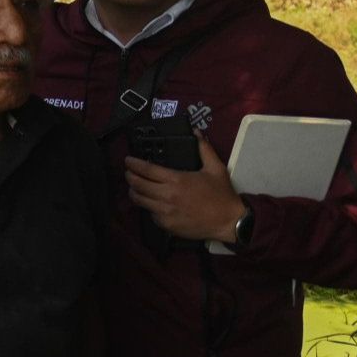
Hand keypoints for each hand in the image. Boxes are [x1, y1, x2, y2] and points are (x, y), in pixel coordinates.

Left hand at [125, 135, 245, 241]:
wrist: (228, 221)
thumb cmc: (221, 194)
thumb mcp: (215, 168)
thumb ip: (204, 149)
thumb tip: (196, 132)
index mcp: (176, 180)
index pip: (147, 170)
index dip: (134, 164)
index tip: (128, 160)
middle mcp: (167, 195)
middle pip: (138, 185)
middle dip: (129, 177)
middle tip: (128, 172)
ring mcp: (165, 211)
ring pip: (140, 200)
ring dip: (134, 192)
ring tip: (134, 187)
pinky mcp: (166, 224)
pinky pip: (150, 214)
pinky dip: (148, 207)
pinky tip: (150, 202)